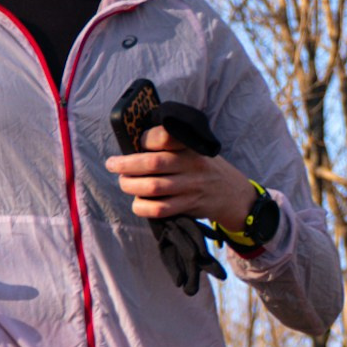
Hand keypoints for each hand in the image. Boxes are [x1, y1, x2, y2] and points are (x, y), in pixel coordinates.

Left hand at [106, 125, 257, 230]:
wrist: (234, 194)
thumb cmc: (205, 168)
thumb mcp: (196, 149)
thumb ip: (171, 145)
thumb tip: (133, 147)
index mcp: (191, 146)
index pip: (165, 136)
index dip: (144, 139)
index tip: (135, 142)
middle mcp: (191, 164)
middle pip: (153, 163)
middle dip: (126, 164)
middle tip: (112, 164)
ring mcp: (191, 186)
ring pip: (153, 187)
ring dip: (131, 186)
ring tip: (124, 183)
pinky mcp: (189, 205)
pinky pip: (160, 209)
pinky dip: (142, 207)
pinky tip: (138, 203)